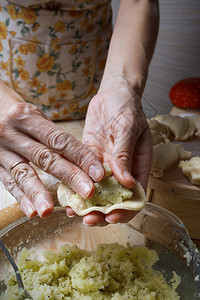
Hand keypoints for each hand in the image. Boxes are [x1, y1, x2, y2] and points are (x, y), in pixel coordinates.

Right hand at [0, 82, 104, 217]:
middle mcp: (12, 133)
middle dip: (69, 176)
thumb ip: (52, 135)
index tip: (98, 173)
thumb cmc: (14, 112)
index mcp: (27, 117)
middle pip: (45, 158)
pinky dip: (21, 198)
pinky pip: (8, 182)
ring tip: (50, 210)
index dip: (81, 157)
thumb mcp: (33, 115)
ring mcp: (1, 150)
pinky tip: (31, 211)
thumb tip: (80, 157)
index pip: (60, 140)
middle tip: (88, 192)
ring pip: (23, 174)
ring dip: (39, 193)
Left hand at [67, 79, 151, 225]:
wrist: (113, 93)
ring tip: (74, 210)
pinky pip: (81, 174)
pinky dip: (74, 184)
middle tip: (88, 218)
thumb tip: (127, 183)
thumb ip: (125, 154)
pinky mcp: (88, 157)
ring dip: (86, 202)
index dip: (125, 211)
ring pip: (96, 190)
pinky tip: (65, 192)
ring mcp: (103, 164)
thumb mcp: (129, 129)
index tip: (111, 218)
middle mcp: (121, 169)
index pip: (135, 196)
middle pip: (114, 198)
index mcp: (138, 166)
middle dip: (102, 211)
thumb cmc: (128, 108)